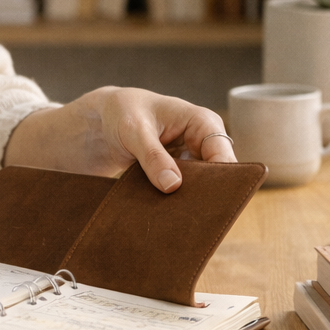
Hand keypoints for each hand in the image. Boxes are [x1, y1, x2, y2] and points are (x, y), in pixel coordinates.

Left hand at [3, 86, 235, 193]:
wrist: (105, 118)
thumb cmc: (123, 112)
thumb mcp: (134, 130)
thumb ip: (152, 156)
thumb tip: (172, 185)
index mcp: (202, 122)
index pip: (223, 155)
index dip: (221, 179)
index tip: (206, 200)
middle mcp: (204, 141)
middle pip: (217, 175)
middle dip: (205, 193)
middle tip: (188, 215)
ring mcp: (192, 158)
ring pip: (202, 186)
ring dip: (188, 199)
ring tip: (174, 216)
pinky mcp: (179, 172)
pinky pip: (184, 189)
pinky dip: (175, 199)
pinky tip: (165, 212)